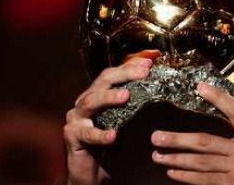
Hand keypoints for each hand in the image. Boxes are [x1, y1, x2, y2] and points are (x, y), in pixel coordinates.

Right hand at [64, 57, 152, 184]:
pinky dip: (99, 134)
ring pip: (91, 102)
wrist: (92, 171)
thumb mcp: (126, 120)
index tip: (150, 62)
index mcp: (98, 94)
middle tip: (143, 73)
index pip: (113, 74)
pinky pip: (86, 133)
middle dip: (124, 74)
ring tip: (126, 96)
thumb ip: (137, 103)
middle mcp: (85, 102)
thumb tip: (161, 85)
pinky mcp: (73, 137)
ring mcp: (76, 118)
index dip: (130, 66)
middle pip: (103, 82)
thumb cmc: (112, 143)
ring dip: (109, 97)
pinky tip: (112, 136)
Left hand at [151, 83, 233, 184]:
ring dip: (176, 159)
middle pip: (205, 141)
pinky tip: (174, 173)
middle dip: (178, 139)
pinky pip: (204, 179)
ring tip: (159, 156)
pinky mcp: (232, 184)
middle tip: (157, 137)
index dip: (218, 98)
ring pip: (200, 161)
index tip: (200, 87)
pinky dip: (186, 176)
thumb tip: (220, 140)